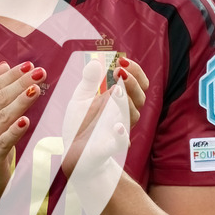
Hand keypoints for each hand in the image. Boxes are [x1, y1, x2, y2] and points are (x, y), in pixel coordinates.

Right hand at [0, 60, 44, 200]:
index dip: (12, 76)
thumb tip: (3, 65)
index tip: (30, 65)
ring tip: (35, 90)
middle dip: (20, 84)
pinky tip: (25, 121)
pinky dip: (13, 131)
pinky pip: (2, 143)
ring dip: (20, 102)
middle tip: (40, 72)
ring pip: (2, 117)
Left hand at [61, 55, 147, 179]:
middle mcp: (123, 114)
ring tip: (115, 90)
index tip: (122, 61)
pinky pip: (121, 142)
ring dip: (125, 101)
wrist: (74, 153)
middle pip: (140, 97)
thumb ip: (89, 81)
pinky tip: (117, 126)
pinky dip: (121, 134)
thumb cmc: (81, 124)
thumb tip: (95, 62)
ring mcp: (118, 131)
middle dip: (132, 83)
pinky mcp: (108, 147)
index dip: (135, 71)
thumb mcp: (81, 98)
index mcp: (120, 100)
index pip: (138, 83)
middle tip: (119, 71)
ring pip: (132, 116)